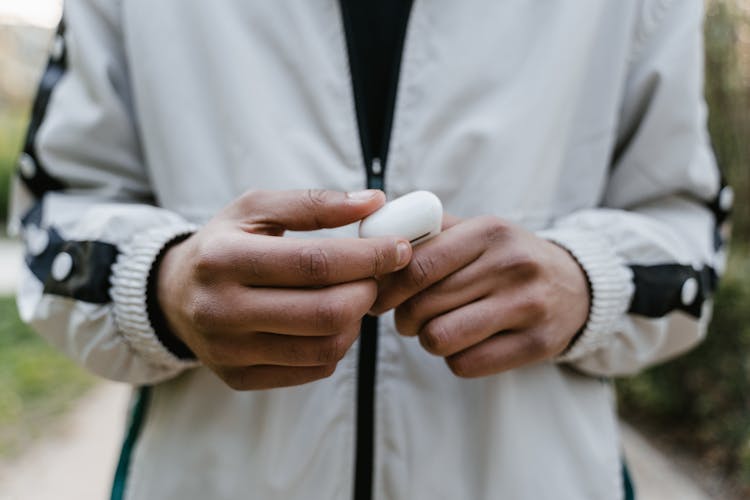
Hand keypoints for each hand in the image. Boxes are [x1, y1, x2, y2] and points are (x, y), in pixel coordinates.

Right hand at [157, 189, 411, 389]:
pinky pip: (312, 369)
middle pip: (325, 312)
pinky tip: (330, 320)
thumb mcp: (255, 209)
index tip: (399, 248)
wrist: (173, 295)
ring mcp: (229, 352)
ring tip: (353, 295)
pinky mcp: (239, 378)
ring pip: (324, 347)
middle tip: (378, 275)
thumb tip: (375, 202)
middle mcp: (220, 311)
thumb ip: (313, 203)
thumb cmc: (224, 244)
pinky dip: (336, 344)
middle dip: (368, 291)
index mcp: (222, 259)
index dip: (368, 257)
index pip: (315, 264)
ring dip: (356, 320)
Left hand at [370, 215, 589, 377]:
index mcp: (489, 231)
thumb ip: (429, 232)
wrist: (575, 285)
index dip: (387, 289)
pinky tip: (466, 343)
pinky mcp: (537, 344)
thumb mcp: (477, 232)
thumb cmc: (506, 259)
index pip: (418, 266)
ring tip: (436, 329)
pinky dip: (455, 358)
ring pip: (440, 338)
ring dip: (428, 339)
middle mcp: (511, 265)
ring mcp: (528, 306)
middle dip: (404, 317)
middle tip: (407, 317)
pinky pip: (465, 364)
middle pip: (423, 305)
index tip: (377, 299)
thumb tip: (370, 237)